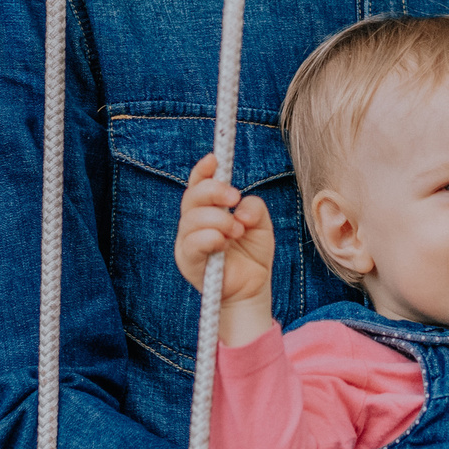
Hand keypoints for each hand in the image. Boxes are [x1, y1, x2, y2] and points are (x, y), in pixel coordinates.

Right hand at [174, 154, 275, 345]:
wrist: (252, 289)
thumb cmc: (252, 254)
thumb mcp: (261, 225)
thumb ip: (253, 208)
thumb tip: (239, 210)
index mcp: (208, 210)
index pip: (198, 184)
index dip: (203, 170)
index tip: (215, 159)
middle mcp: (193, 223)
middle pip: (191, 196)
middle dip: (213, 191)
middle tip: (234, 197)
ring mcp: (187, 242)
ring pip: (192, 218)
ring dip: (218, 219)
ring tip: (237, 231)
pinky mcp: (188, 261)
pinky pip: (192, 243)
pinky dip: (210, 237)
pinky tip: (224, 243)